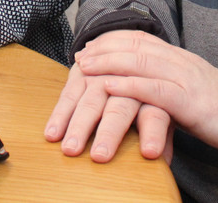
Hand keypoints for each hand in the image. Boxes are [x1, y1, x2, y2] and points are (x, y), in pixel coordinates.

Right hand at [45, 62, 173, 162]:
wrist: (129, 53)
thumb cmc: (146, 94)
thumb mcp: (162, 111)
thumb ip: (161, 135)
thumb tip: (165, 165)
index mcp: (154, 92)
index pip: (156, 114)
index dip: (154, 133)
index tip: (150, 153)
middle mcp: (128, 80)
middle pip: (120, 108)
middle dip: (110, 132)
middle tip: (100, 156)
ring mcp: (103, 73)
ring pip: (91, 99)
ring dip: (78, 124)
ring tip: (68, 149)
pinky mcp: (84, 70)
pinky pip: (69, 92)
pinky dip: (61, 111)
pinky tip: (52, 131)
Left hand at [74, 30, 217, 152]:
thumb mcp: (189, 88)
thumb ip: (167, 82)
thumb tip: (141, 85)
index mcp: (178, 57)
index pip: (140, 39)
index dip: (112, 39)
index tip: (89, 44)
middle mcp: (179, 61)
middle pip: (135, 46)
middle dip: (103, 48)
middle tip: (79, 55)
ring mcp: (184, 79)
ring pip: (140, 63)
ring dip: (108, 63)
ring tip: (84, 67)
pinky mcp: (189, 101)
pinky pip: (154, 90)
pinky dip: (127, 85)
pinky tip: (108, 86)